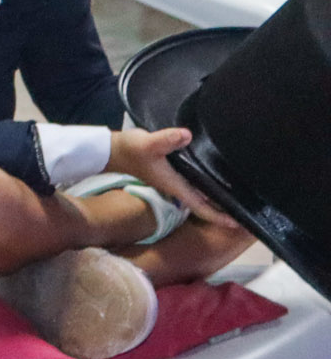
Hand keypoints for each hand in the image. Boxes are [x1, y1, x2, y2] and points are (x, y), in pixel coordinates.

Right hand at [108, 128, 237, 228]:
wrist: (112, 151)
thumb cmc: (130, 150)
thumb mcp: (148, 143)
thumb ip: (167, 139)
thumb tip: (187, 135)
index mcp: (175, 186)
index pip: (200, 207)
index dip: (218, 217)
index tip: (237, 223)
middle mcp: (176, 187)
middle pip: (204, 205)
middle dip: (223, 210)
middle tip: (247, 212)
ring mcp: (174, 182)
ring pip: (200, 196)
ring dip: (216, 200)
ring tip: (238, 197)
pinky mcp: (171, 174)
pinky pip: (195, 186)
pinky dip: (207, 187)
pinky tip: (216, 179)